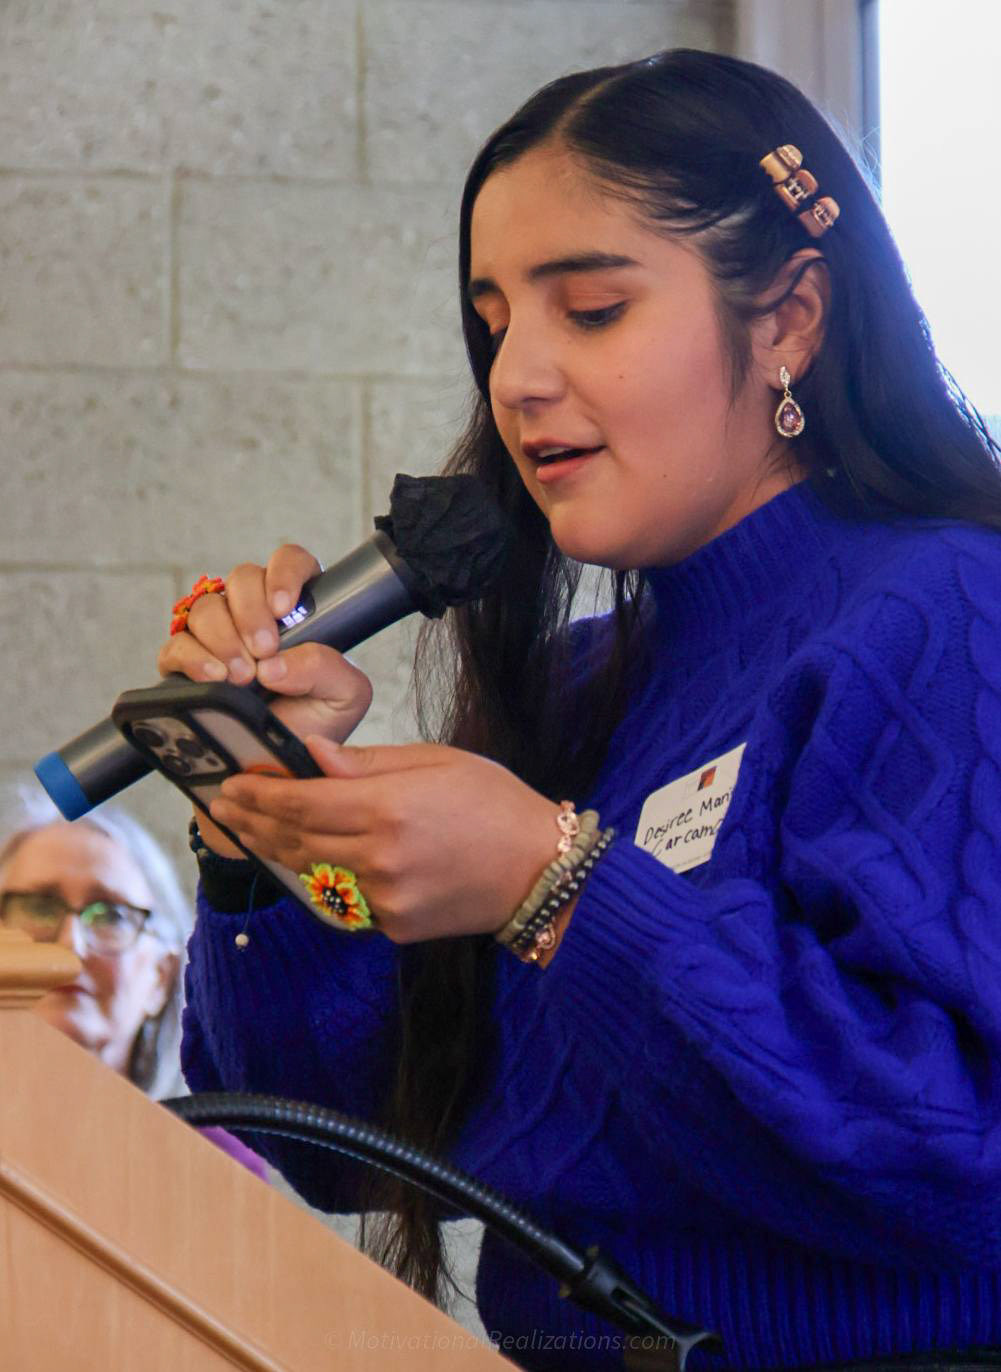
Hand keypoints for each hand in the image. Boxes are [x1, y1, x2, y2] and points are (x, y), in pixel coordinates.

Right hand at [157, 547, 372, 855]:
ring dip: (223, 637)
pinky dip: (192, 658)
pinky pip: (175, 645)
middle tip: (264, 651)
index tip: (284, 608)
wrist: (276, 775)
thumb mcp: (344, 699)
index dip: (284, 572)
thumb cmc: (315, 728)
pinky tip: (213, 678)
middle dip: (251, 612)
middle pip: (241, 578)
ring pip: (206, 607)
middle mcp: (254, 616)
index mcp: (298, 612)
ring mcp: (217, 637)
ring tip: (241, 677)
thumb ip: (327, 668)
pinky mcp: (183, 666)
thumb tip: (275, 663)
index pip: (290, 562)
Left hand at [208, 736, 563, 941]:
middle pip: (295, 839)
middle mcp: (379, 856)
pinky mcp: (393, 925)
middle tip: (225, 807)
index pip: (301, 801)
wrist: (539, 871)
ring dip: (274, 851)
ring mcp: (384, 897)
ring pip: (310, 873)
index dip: (260, 794)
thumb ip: (368, 763)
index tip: (232, 784)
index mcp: (388, 807)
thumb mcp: (436, 761)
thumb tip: (313, 754)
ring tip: (249, 831)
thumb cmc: (494, 804)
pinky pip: (342, 899)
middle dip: (254, 821)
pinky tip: (300, 860)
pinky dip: (318, 878)